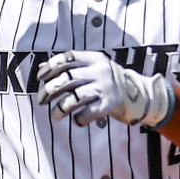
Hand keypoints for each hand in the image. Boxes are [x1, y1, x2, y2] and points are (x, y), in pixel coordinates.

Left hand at [39, 51, 176, 128]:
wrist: (139, 95)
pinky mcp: (110, 105)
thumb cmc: (108, 82)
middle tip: (42, 100)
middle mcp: (100, 71)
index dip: (50, 67)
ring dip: (60, 108)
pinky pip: (87, 113)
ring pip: (74, 98)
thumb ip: (72, 67)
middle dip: (50, 90)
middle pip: (67, 79)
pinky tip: (77, 120)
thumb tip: (41, 70)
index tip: (40, 77)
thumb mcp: (94, 68)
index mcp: (94, 59)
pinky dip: (78, 119)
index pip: (67, 59)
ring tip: (55, 115)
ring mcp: (106, 88)